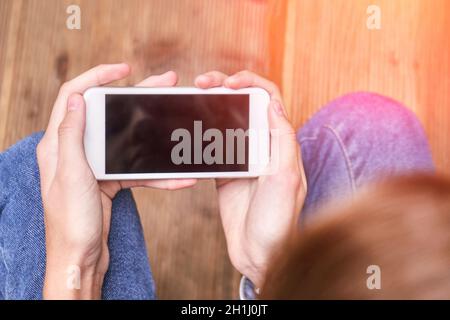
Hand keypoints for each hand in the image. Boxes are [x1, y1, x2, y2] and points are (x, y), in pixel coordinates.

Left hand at [37, 64, 195, 298]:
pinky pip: (137, 170)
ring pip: (126, 139)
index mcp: (58, 144)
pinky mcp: (110, 182)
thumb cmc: (70, 222)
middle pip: (107, 114)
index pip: (73, 96)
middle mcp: (75, 151)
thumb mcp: (70, 175)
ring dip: (152, 131)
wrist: (80, 259)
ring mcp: (94, 166)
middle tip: (164, 84)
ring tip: (175, 117)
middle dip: (137, 97)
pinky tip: (178, 177)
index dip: (97, 76)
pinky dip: (158, 174)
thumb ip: (72, 136)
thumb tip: (75, 99)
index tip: (123, 70)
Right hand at [195, 70, 306, 288]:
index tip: (228, 82)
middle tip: (202, 83)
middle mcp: (264, 147)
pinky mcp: (227, 172)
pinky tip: (191, 127)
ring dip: (211, 105)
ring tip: (193, 96)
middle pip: (245, 104)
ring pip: (228, 121)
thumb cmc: (278, 223)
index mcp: (281, 144)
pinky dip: (202, 131)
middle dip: (224, 86)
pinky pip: (214, 145)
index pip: (269, 99)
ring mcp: (243, 159)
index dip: (250, 83)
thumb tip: (273, 104)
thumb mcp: (285, 180)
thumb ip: (281, 141)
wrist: (260, 255)